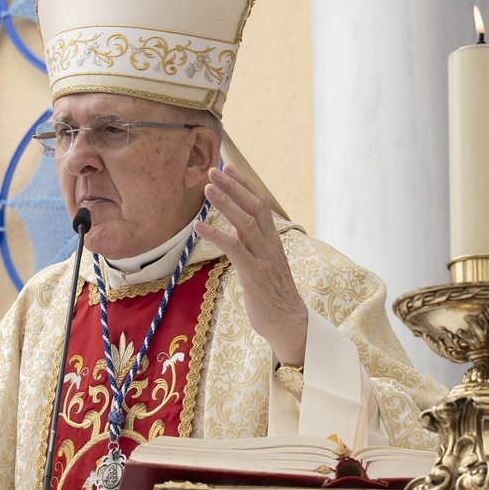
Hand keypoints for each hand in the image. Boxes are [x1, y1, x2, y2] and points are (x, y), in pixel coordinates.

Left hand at [194, 165, 308, 364]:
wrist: (289, 323)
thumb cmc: (273, 295)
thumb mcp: (263, 263)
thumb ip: (251, 243)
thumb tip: (235, 226)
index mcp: (272, 240)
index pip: (260, 203)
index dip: (244, 183)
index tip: (229, 166)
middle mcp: (270, 244)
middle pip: (254, 206)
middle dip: (234, 185)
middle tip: (214, 169)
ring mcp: (263, 258)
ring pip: (246, 222)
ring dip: (225, 203)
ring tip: (207, 188)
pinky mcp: (254, 274)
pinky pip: (234, 248)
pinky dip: (215, 234)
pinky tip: (198, 226)